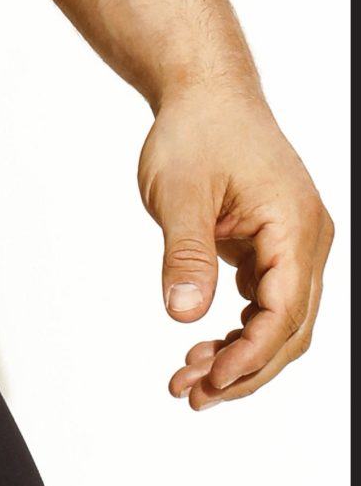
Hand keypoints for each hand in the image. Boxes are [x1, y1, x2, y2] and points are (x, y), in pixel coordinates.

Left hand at [138, 83, 333, 409]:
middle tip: (190, 393)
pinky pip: (266, 302)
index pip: (284, 313)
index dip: (250, 356)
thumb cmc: (197, 130)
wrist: (204, 91)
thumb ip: (185, 254)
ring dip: (239, 355)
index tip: (210, 382)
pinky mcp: (274, 246)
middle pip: (288, 329)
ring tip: (187, 378)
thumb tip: (182, 314)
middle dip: (243, 369)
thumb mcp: (180, 192)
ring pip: (278, 321)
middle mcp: (306, 240)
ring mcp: (293, 244)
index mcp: (294, 227)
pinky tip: (203, 346)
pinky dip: (238, 329)